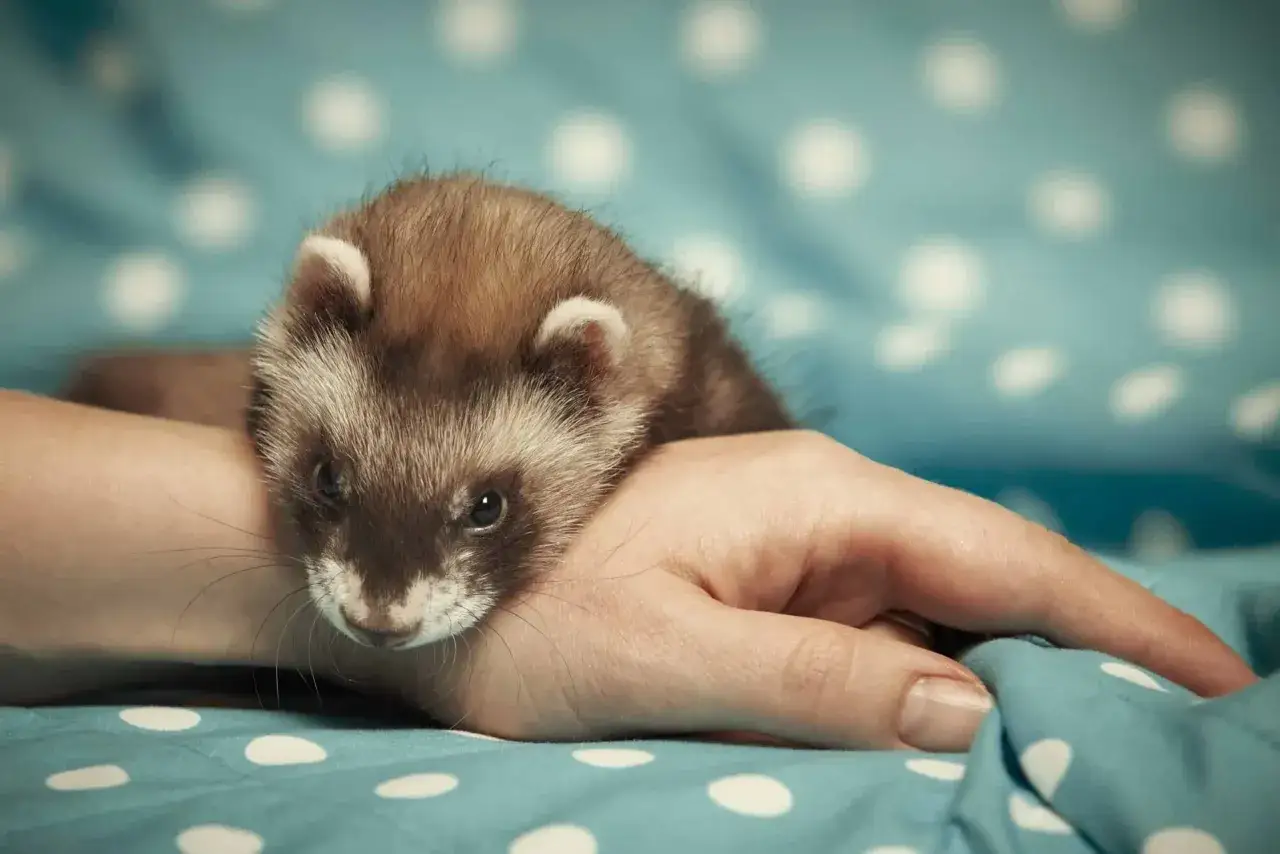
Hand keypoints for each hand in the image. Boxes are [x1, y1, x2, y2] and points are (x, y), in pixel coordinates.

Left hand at [356, 430, 1255, 751]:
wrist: (434, 595)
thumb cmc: (531, 621)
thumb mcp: (669, 659)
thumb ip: (817, 675)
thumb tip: (967, 710)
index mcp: (816, 498)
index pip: (999, 555)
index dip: (1116, 616)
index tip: (1216, 676)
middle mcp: (824, 507)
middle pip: (991, 577)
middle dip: (1092, 645)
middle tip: (1191, 721)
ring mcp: (801, 546)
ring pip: (944, 613)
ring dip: (1024, 673)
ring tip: (1112, 738)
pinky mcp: (775, 587)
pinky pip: (885, 636)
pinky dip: (944, 685)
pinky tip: (983, 735)